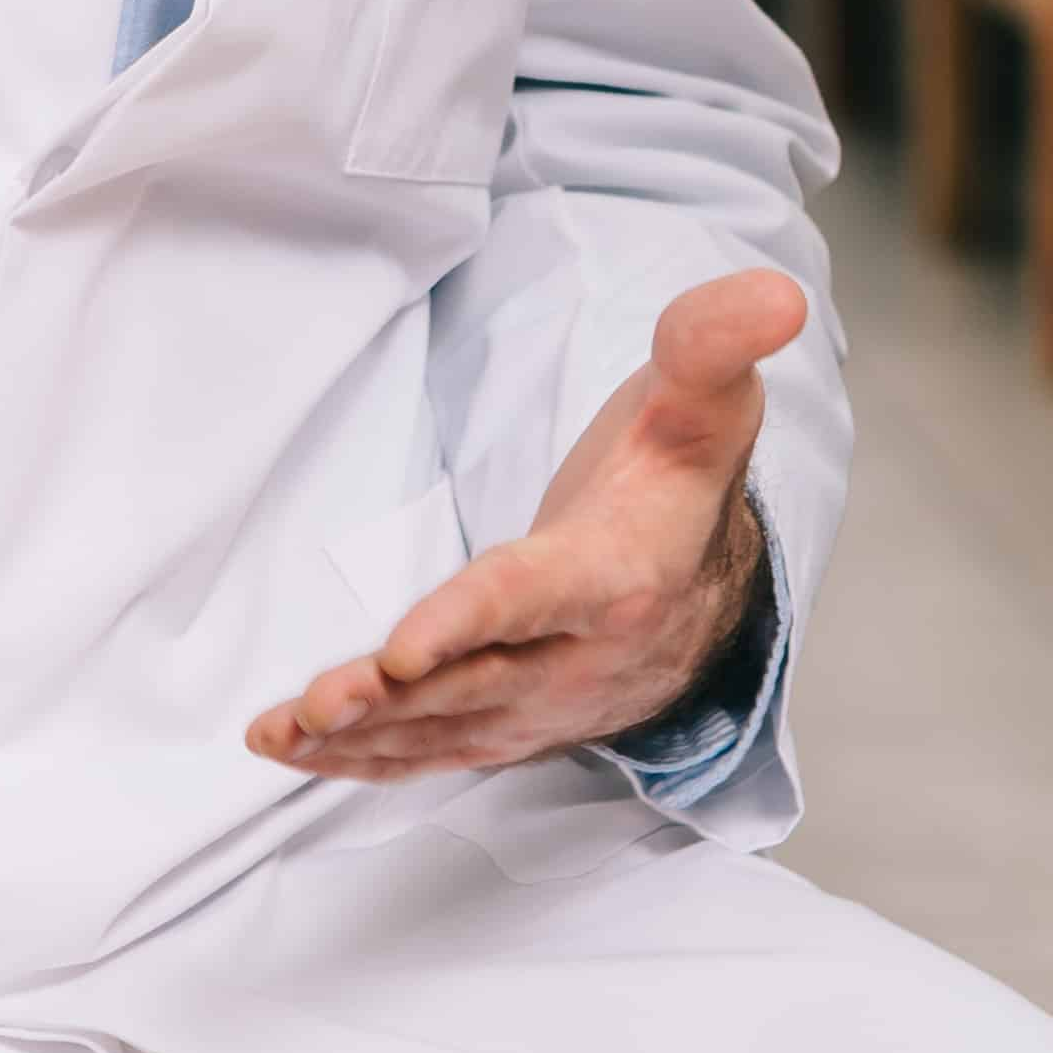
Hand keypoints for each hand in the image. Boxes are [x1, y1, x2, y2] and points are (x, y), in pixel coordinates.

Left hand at [248, 269, 797, 781]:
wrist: (709, 589)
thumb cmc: (679, 481)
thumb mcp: (703, 401)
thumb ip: (713, 343)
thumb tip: (773, 293)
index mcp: (620, 573)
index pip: (534, 597)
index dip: (468, 621)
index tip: (403, 648)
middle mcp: (581, 657)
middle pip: (476, 681)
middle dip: (393, 699)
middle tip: (316, 704)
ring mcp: (543, 704)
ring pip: (444, 727)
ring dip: (360, 737)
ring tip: (279, 733)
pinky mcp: (509, 724)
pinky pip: (433, 751)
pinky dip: (365, 759)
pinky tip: (296, 752)